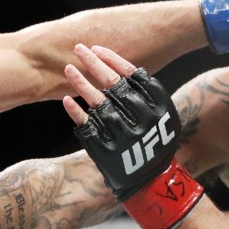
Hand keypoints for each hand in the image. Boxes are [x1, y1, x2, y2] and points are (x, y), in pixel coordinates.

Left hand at [63, 44, 203, 228]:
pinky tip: (66, 99)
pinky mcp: (106, 150)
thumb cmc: (156, 141)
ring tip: (67, 68)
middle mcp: (141, 118)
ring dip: (81, 83)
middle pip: (113, 83)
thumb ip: (145, 93)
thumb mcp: (162, 116)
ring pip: (98, 102)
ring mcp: (122, 134)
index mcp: (158, 106)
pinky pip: (87, 126)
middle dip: (93, 63)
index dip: (113, 59)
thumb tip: (117, 64)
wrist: (152, 180)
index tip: (97, 49)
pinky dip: (76, 112)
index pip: (132, 74)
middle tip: (78, 48)